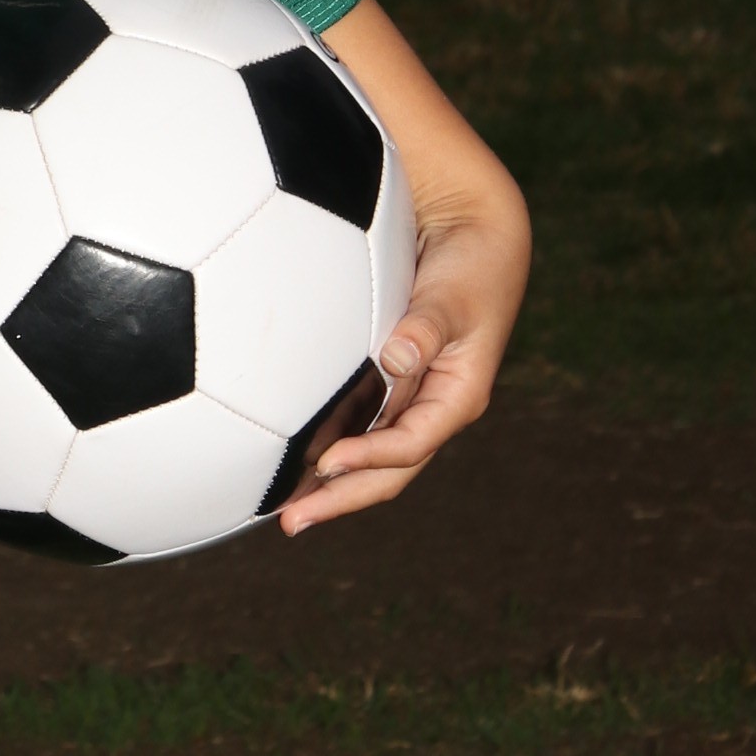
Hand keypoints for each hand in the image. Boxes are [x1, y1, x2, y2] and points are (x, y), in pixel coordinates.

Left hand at [285, 0, 532, 535]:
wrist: (474, 232)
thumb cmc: (470, 264)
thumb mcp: (455, 294)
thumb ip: (427, 324)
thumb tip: (396, 355)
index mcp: (456, 397)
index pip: (409, 445)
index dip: (369, 460)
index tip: (325, 464)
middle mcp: (432, 406)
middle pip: (387, 469)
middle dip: (343, 497)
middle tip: (291, 522)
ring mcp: (410, 396)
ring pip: (370, 451)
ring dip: (330, 480)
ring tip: (281, 506)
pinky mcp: (390, 378)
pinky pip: (357, 419)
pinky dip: (327, 439)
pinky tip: (285, 449)